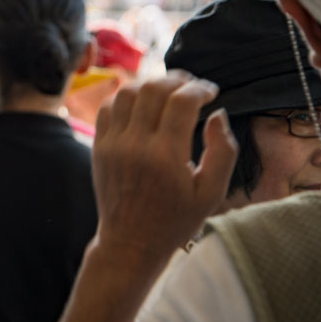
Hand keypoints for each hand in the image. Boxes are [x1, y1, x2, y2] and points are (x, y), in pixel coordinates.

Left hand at [91, 71, 237, 261]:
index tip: (212, 91)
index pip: (181, 102)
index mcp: (166, 156)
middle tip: (192, 84)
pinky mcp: (98, 146)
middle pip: (153, 89)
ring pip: (127, 92)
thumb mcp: (212, 193)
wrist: (130, 243)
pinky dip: (125, 96)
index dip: (200, 88)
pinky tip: (143, 103)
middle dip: (177, 79)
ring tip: (169, 89)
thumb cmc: (176, 220)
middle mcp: (135, 145)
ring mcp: (112, 144)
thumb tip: (218, 113)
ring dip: (150, 84)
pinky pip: (108, 107)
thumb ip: (222, 150)